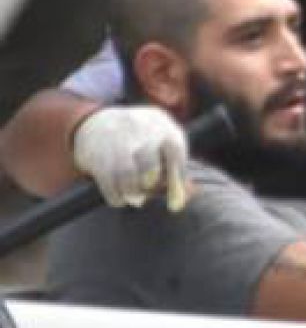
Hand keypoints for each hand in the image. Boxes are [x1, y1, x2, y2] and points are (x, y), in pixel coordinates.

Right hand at [70, 105, 191, 209]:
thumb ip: (176, 169)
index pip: (175, 152)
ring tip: (134, 198)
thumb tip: (188, 196)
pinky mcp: (96, 153)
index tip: (175, 205)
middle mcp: (140, 128)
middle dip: (150, 185)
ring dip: (132, 192)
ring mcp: (116, 139)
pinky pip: (108, 181)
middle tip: (146, 194)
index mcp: (162, 125)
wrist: (97, 122)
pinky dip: (115, 196)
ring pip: (127, 174)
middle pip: (149, 164)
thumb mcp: (161, 144)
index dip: (176, 180)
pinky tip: (119, 199)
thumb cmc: (142, 140)